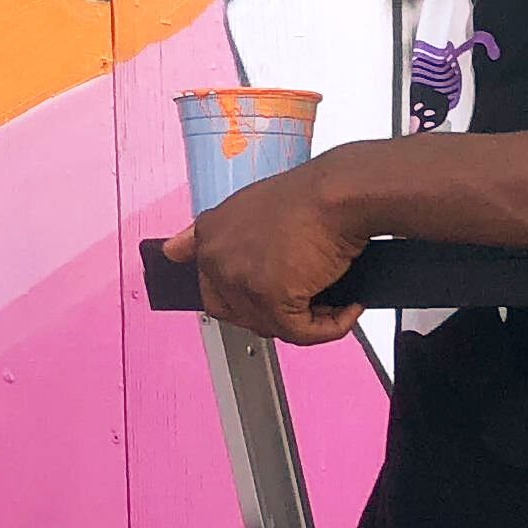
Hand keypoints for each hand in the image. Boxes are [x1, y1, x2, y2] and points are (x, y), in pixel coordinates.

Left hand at [163, 151, 371, 344]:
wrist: (340, 193)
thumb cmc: (311, 196)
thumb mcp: (252, 204)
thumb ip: (225, 234)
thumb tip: (181, 252)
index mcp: (209, 234)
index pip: (208, 283)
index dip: (241, 296)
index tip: (265, 296)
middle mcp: (216, 258)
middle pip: (236, 312)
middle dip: (273, 312)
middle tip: (306, 301)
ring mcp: (240, 279)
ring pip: (270, 325)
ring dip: (304, 320)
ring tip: (332, 301)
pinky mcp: (271, 298)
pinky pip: (300, 333)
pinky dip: (329, 326)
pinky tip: (347, 308)